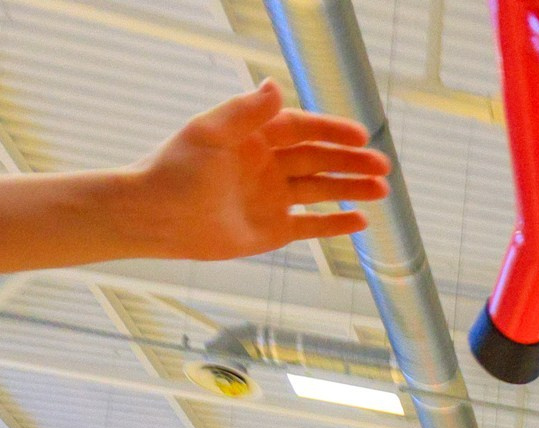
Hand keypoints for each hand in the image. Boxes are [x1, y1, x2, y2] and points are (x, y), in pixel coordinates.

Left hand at [125, 84, 390, 260]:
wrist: (156, 217)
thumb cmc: (176, 170)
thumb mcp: (210, 133)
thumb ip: (245, 112)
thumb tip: (275, 86)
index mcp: (254, 139)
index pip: (302, 129)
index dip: (332, 131)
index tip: (361, 136)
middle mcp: (268, 166)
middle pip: (319, 159)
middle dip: (352, 162)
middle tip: (382, 166)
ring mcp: (273, 198)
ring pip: (322, 190)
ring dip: (351, 189)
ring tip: (381, 190)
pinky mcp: (274, 230)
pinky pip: (312, 226)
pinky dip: (337, 225)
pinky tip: (361, 220)